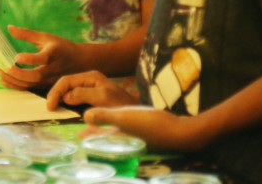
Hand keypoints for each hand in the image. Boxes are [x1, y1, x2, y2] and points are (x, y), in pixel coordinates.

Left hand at [0, 26, 80, 89]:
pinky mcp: (45, 86)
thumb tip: (9, 27)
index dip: (30, 59)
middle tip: (2, 67)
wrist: (77, 61)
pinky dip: (15, 86)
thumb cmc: (60, 46)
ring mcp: (49, 80)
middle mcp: (52, 69)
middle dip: (17, 73)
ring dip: (13, 80)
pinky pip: (29, 88)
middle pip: (35, 76)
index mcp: (53, 54)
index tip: (16, 56)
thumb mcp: (45, 37)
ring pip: (30, 84)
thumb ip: (27, 34)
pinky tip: (3, 81)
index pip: (43, 58)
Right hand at [46, 70, 135, 109]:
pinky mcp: (91, 103)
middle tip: (49, 109)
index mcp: (90, 77)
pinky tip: (63, 111)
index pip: (66, 80)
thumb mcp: (102, 97)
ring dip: (60, 101)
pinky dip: (68, 107)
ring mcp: (90, 92)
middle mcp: (89, 82)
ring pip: (69, 94)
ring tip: (53, 110)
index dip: (56, 92)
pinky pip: (76, 103)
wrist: (138, 115)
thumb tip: (66, 97)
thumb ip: (83, 95)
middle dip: (56, 95)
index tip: (50, 106)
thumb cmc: (122, 104)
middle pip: (66, 86)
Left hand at [84, 105, 210, 151]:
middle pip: (106, 141)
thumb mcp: (125, 117)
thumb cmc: (152, 125)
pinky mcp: (149, 139)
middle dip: (96, 137)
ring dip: (109, 134)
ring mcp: (139, 143)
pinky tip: (129, 127)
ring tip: (104, 129)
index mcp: (118, 139)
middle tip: (86, 132)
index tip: (78, 134)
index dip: (87, 135)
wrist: (183, 134)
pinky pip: (130, 136)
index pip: (97, 139)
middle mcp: (127, 144)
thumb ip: (104, 116)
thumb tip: (85, 116)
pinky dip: (124, 132)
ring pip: (118, 139)